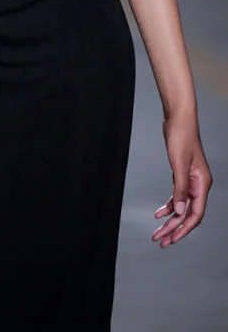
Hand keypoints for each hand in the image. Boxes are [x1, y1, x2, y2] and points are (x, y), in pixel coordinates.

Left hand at [152, 113, 212, 247]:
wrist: (178, 118)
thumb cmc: (181, 136)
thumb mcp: (178, 163)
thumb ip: (180, 188)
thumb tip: (178, 212)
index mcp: (202, 184)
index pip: (195, 214)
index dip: (183, 229)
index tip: (171, 239)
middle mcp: (199, 185)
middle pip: (187, 214)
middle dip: (174, 229)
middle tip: (160, 241)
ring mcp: (191, 180)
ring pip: (181, 207)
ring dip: (170, 220)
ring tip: (158, 232)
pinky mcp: (182, 174)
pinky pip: (177, 196)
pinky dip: (168, 205)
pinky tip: (159, 213)